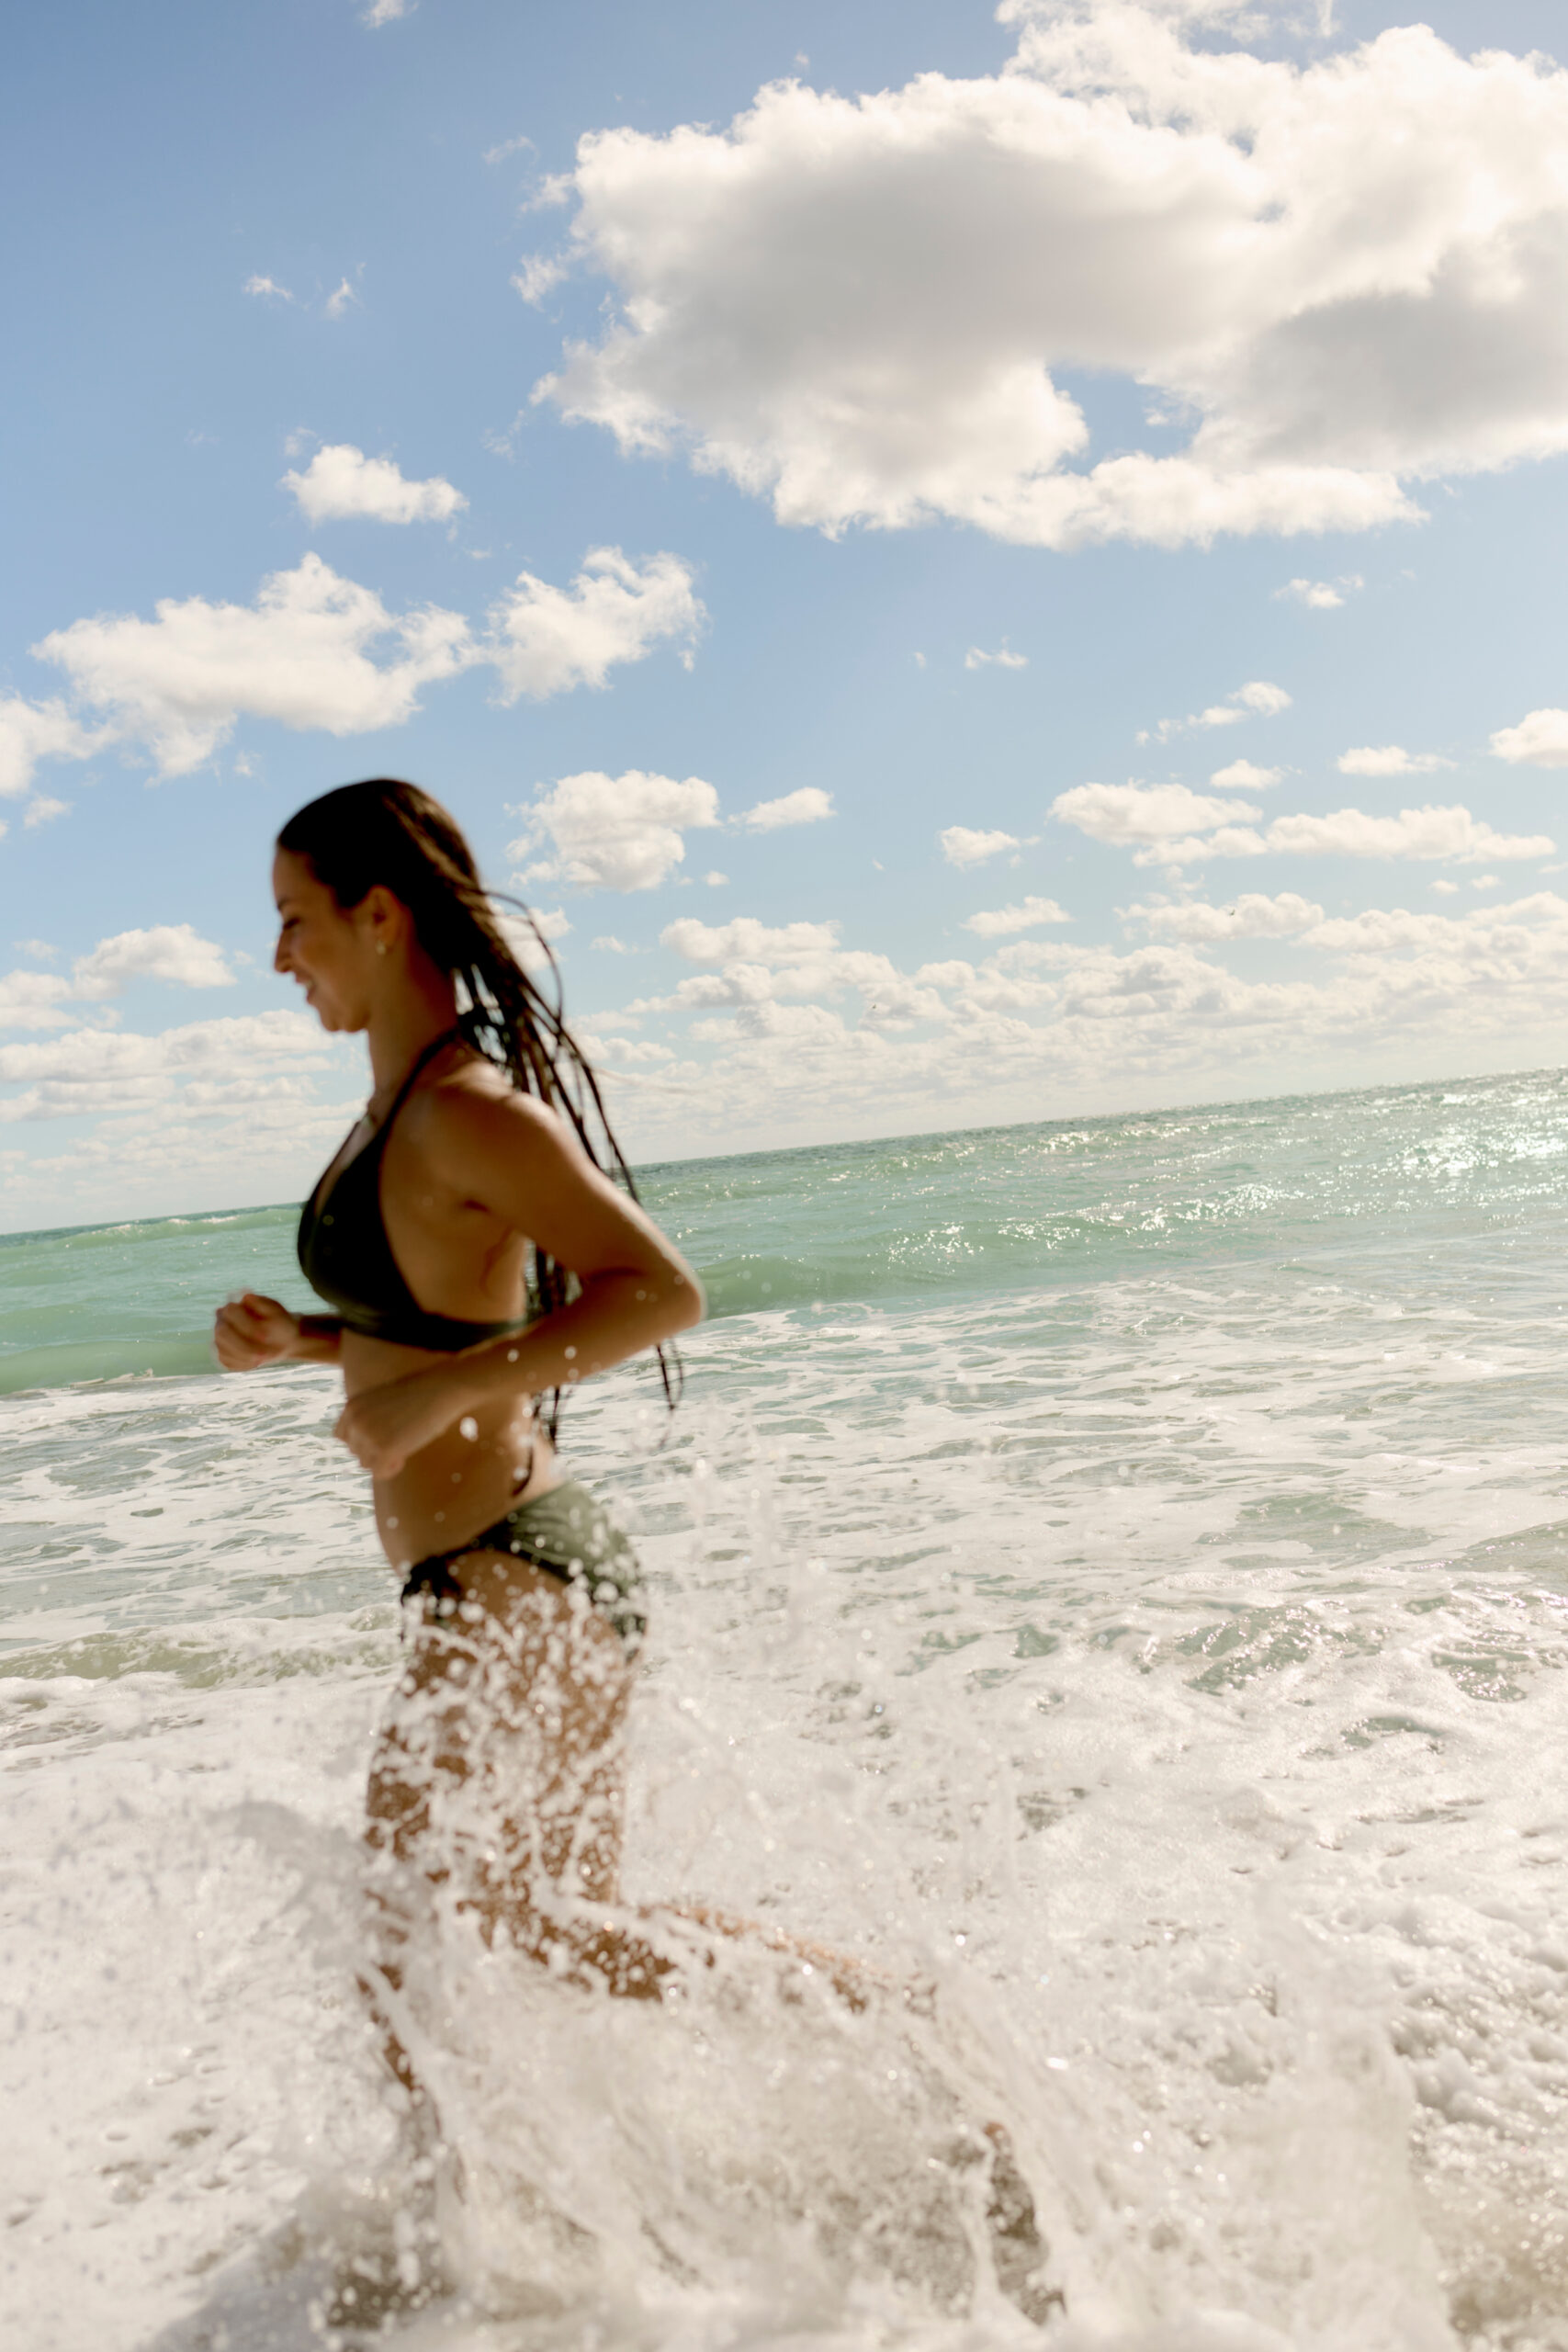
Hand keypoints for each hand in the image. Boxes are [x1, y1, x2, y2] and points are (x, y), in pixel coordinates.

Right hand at [214, 1292, 299, 1370]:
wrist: (282, 1339)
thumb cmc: (279, 1323)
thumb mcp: (277, 1311)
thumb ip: (262, 1303)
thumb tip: (246, 1297)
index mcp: (233, 1307)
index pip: (230, 1311)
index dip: (245, 1323)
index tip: (264, 1335)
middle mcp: (222, 1322)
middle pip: (222, 1333)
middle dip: (243, 1346)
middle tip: (264, 1355)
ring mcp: (221, 1340)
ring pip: (223, 1350)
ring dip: (245, 1356)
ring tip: (265, 1358)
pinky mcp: (224, 1355)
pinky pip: (228, 1362)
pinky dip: (243, 1364)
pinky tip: (257, 1362)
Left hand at [333, 1367, 469, 1478]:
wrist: (439, 1391)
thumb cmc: (418, 1394)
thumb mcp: (382, 1401)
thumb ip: (368, 1419)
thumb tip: (367, 1447)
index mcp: (352, 1407)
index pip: (342, 1436)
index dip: (360, 1440)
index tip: (379, 1439)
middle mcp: (355, 1421)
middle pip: (355, 1451)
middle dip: (373, 1450)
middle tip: (398, 1441)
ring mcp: (368, 1436)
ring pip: (366, 1463)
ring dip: (383, 1460)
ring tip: (402, 1448)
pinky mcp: (384, 1449)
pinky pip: (379, 1473)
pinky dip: (390, 1470)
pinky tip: (403, 1458)